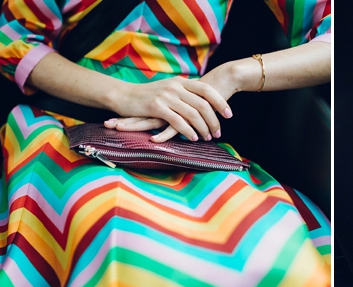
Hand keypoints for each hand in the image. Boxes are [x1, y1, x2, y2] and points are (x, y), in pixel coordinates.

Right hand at [105, 77, 232, 142]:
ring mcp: (166, 96)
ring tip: (208, 138)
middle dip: (214, 120)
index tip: (229, 115)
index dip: (220, 102)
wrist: (124, 95)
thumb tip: (201, 104)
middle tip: (218, 133)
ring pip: (193, 113)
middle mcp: (175, 86)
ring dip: (203, 128)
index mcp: (180, 81)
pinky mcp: (157, 107)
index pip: (206, 89)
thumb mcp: (169, 90)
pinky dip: (188, 131)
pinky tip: (193, 138)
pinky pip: (178, 121)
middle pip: (203, 104)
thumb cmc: (148, 96)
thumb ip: (184, 95)